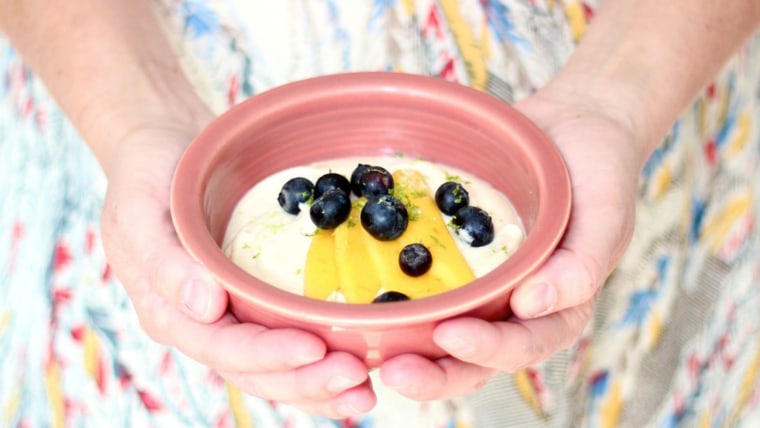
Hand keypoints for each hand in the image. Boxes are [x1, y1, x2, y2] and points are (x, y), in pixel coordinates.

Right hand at [99, 120, 375, 417]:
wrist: (162, 152)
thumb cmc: (145, 180)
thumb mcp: (139, 214)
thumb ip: (165, 264)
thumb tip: (206, 307)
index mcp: (169, 313)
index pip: (223, 348)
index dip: (269, 354)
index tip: (315, 349)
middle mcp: (201, 326)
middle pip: (255, 372)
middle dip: (306, 382)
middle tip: (359, 383)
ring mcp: (228, 317)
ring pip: (274, 369)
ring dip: (318, 385)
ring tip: (365, 393)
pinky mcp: (251, 302)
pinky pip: (285, 339)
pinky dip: (318, 362)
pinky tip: (356, 368)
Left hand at [378, 90, 642, 399]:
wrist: (571, 127)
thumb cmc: (600, 173)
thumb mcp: (605, 215)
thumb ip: (580, 266)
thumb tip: (531, 306)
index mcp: (558, 309)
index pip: (522, 345)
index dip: (486, 348)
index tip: (450, 334)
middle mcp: (516, 308)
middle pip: (475, 359)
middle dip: (436, 374)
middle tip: (396, 372)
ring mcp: (483, 288)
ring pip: (444, 336)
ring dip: (412, 352)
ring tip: (373, 358)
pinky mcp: (455, 263)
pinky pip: (427, 289)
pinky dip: (400, 305)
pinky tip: (368, 308)